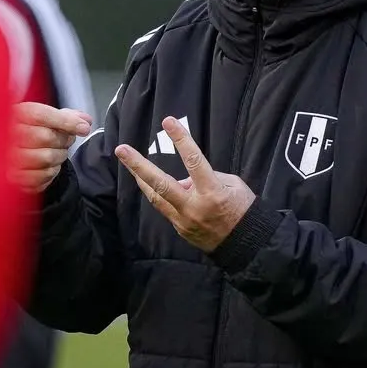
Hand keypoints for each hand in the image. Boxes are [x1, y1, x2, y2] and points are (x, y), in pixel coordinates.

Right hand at [13, 102, 91, 193]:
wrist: (12, 150)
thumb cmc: (32, 131)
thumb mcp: (47, 117)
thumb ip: (67, 116)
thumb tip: (85, 121)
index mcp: (16, 114)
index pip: (41, 115)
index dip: (66, 121)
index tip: (83, 128)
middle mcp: (8, 134)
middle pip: (45, 137)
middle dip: (63, 141)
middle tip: (66, 141)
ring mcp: (8, 157)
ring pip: (46, 157)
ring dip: (59, 157)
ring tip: (57, 152)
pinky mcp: (13, 177)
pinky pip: (41, 176)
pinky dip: (51, 172)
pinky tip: (49, 166)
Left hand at [115, 116, 254, 252]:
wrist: (245, 245)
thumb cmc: (243, 210)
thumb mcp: (233, 185)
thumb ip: (206, 178)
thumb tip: (185, 179)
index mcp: (212, 191)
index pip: (193, 160)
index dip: (180, 139)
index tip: (168, 121)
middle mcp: (194, 206)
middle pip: (160, 183)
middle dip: (138, 165)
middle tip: (121, 150)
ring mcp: (184, 220)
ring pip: (155, 197)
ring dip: (141, 179)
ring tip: (129, 165)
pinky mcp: (180, 230)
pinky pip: (166, 208)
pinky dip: (159, 195)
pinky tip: (154, 185)